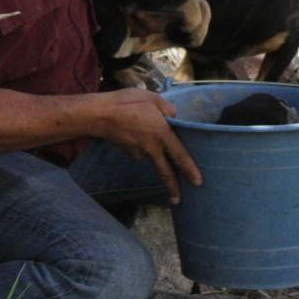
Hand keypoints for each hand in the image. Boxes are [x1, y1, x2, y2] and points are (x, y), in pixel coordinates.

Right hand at [96, 88, 201, 202]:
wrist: (99, 115)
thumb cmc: (127, 103)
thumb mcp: (153, 98)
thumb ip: (167, 109)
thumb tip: (174, 117)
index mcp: (162, 133)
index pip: (180, 155)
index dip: (190, 169)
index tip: (198, 182)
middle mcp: (152, 147)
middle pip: (165, 171)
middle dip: (172, 187)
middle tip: (177, 200)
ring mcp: (138, 152)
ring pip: (150, 153)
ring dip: (150, 145)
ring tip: (140, 125)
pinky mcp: (127, 152)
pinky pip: (139, 149)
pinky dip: (139, 142)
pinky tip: (132, 130)